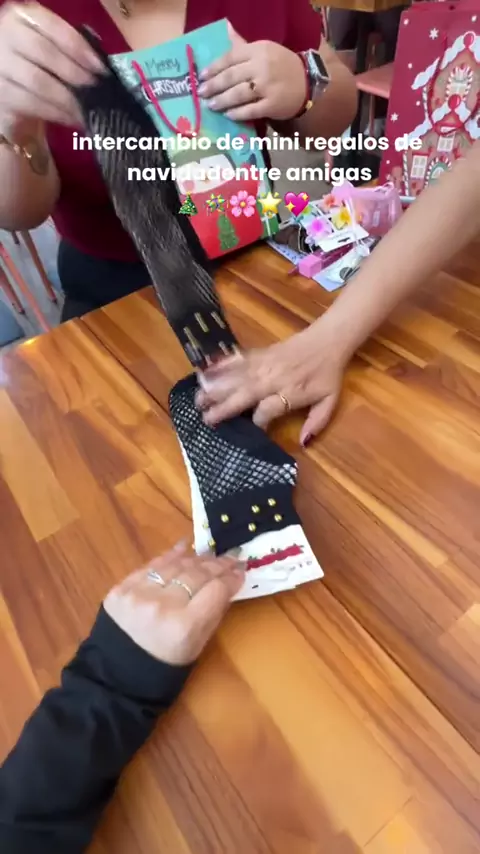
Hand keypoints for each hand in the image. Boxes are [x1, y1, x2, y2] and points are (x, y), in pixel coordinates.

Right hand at [0, 2, 104, 130]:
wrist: (14, 97)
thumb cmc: (39, 70)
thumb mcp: (52, 52)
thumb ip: (70, 51)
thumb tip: (100, 66)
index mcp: (21, 18)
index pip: (52, 26)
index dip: (78, 46)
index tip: (100, 67)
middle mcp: (5, 36)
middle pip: (43, 51)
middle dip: (74, 72)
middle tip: (96, 89)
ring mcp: (0, 66)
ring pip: (38, 81)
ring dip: (68, 97)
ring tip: (88, 109)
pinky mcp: (1, 96)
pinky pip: (32, 104)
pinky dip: (57, 113)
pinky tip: (73, 118)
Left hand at [103, 543, 244, 665]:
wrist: (115, 677)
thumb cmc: (163, 668)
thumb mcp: (197, 647)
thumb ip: (213, 613)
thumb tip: (228, 583)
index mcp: (184, 627)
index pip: (216, 590)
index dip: (231, 578)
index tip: (242, 570)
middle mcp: (162, 605)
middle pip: (197, 574)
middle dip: (218, 564)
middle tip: (232, 557)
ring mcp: (139, 594)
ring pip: (176, 565)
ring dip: (196, 558)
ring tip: (210, 555)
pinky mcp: (121, 588)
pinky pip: (151, 565)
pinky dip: (169, 556)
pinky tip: (184, 548)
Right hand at [196, 328, 344, 445]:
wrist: (327, 340)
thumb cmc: (327, 374)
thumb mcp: (330, 401)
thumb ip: (317, 422)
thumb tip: (302, 443)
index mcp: (290, 392)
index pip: (266, 410)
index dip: (255, 422)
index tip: (247, 431)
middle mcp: (273, 379)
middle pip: (244, 393)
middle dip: (224, 407)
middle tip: (205, 419)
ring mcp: (264, 364)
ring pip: (235, 377)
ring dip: (215, 387)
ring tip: (197, 399)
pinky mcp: (259, 353)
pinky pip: (236, 360)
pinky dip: (220, 366)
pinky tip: (205, 371)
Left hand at [198, 24, 306, 121]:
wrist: (308, 82)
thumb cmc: (282, 65)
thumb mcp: (264, 49)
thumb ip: (243, 45)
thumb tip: (226, 29)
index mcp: (258, 50)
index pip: (230, 57)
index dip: (214, 68)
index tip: (202, 76)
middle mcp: (261, 67)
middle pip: (231, 77)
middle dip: (214, 86)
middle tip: (201, 93)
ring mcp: (267, 87)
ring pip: (238, 95)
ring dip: (222, 101)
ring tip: (211, 105)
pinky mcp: (272, 105)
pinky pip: (250, 110)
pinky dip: (237, 114)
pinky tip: (228, 115)